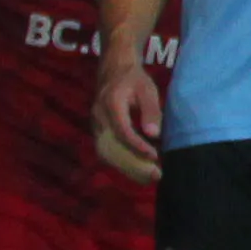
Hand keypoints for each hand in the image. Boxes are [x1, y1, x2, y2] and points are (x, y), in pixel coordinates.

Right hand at [90, 56, 165, 183]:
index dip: (138, 146)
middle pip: (111, 148)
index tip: (155, 156)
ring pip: (107, 153)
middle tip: (155, 175)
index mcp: (110, 104)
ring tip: (149, 178)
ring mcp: (95, 125)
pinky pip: (106, 151)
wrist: (113, 71)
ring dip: (127, 168)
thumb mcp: (148, 89)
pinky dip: (121, 163)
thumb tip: (154, 135)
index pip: (122, 131)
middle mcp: (98, 117)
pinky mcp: (97, 132)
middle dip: (133, 164)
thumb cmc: (134, 80)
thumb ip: (151, 111)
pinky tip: (138, 171)